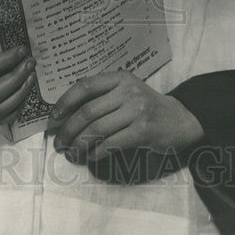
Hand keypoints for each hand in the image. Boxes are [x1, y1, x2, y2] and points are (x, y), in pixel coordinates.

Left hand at [48, 69, 203, 164]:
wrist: (181, 119)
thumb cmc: (146, 107)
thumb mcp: (126, 92)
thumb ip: (102, 97)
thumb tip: (65, 115)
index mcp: (120, 78)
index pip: (85, 86)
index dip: (65, 101)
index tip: (53, 118)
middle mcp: (128, 91)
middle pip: (88, 111)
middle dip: (68, 130)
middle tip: (58, 143)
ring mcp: (137, 111)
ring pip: (97, 129)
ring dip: (79, 144)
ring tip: (71, 153)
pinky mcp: (144, 131)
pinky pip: (111, 143)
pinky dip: (96, 152)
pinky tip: (91, 157)